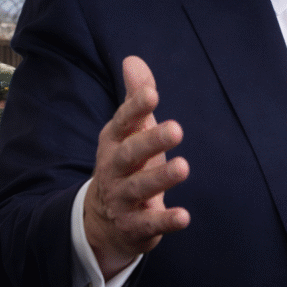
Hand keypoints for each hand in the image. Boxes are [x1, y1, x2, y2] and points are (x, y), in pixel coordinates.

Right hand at [84, 56, 189, 279]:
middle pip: (129, 154)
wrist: (102, 220)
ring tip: (183, 166)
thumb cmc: (126, 164)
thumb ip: (135, 99)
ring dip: (160, 178)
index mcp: (114, 142)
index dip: (136, 107)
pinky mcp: (134, 227)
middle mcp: (114, 169)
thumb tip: (133, 59)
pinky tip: (184, 216)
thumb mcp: (129, 131)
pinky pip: (149, 224)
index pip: (123, 122)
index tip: (153, 93)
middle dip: (151, 142)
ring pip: (139, 188)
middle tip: (177, 128)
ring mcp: (121, 199)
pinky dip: (165, 221)